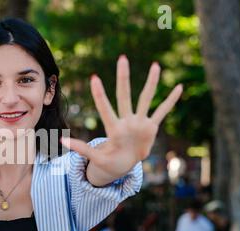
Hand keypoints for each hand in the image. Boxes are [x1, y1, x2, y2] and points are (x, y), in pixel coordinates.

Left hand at [60, 55, 182, 185]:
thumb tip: (60, 140)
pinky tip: (178, 87)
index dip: (100, 95)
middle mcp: (126, 121)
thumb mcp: (95, 157)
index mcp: (113, 128)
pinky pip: (162, 111)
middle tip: (122, 58)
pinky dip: (170, 101)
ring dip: (151, 83)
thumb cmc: (108, 160)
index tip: (94, 78)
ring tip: (156, 65)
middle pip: (124, 96)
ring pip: (146, 98)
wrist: (123, 164)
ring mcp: (139, 122)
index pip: (105, 108)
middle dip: (123, 78)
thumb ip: (81, 148)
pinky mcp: (150, 127)